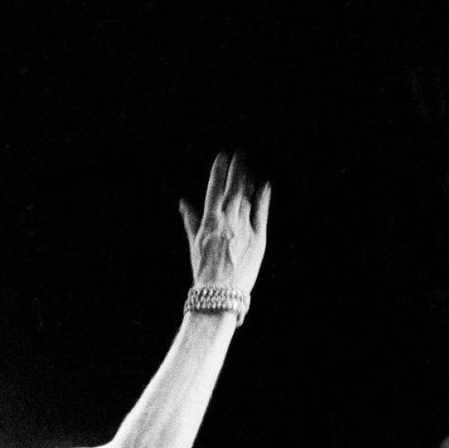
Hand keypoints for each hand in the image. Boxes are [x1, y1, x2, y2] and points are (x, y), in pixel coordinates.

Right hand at [180, 150, 270, 297]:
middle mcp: (227, 221)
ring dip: (249, 180)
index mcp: (210, 221)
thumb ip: (191, 221)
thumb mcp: (195, 245)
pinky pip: (262, 211)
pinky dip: (263, 196)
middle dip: (237, 168)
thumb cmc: (205, 272)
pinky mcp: (258, 237)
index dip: (219, 171)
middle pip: (234, 187)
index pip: (214, 188)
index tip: (222, 156)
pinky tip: (265, 184)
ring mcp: (244, 228)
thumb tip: (183, 203)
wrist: (220, 294)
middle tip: (240, 153)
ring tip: (250, 168)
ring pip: (247, 197)